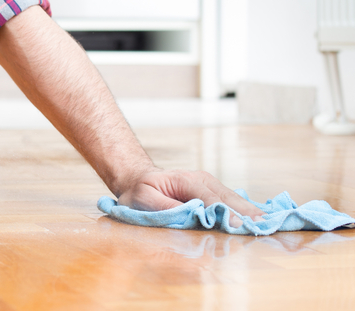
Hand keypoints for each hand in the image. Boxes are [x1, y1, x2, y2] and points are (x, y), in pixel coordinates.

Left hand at [118, 168, 266, 223]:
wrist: (138, 178)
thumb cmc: (140, 192)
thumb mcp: (146, 200)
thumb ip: (168, 209)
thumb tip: (194, 216)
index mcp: (186, 180)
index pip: (210, 198)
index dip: (225, 213)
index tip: (239, 226)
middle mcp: (202, 179)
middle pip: (228, 197)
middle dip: (245, 213)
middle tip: (264, 228)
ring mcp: (210, 184)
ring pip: (234, 198)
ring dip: (250, 212)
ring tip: (268, 225)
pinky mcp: (213, 191)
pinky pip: (232, 201)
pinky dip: (246, 210)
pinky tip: (260, 219)